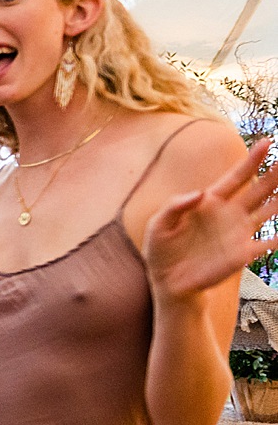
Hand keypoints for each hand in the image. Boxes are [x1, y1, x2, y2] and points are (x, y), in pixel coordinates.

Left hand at [144, 137, 277, 301]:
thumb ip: (174, 206)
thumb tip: (199, 193)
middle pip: (260, 189)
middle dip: (276, 174)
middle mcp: (231, 213)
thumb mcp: (158, 225)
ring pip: (270, 210)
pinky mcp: (243, 253)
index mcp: (211, 201)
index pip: (236, 177)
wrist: (169, 282)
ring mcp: (240, 232)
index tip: (266, 142)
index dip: (251, 160)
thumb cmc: (162, 250)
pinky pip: (268, 243)